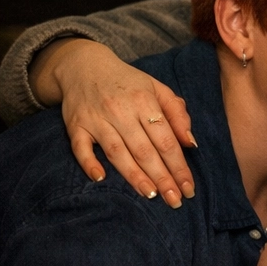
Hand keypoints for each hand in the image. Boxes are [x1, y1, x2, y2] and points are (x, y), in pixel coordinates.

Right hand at [41, 39, 196, 206]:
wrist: (84, 66)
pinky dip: (89, 163)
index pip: (166, 140)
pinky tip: (101, 178)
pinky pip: (80, 147)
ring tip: (151, 194)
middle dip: (162, 177)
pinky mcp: (75, 124)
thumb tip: (191, 143)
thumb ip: (177, 114)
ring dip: (134, 176)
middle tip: (175, 200)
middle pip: (145, 151)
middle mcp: (121, 111)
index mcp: (145, 102)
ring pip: (117, 152)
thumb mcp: (158, 89)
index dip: (178, 166)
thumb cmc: (128, 83)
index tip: (188, 187)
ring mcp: (96, 118)